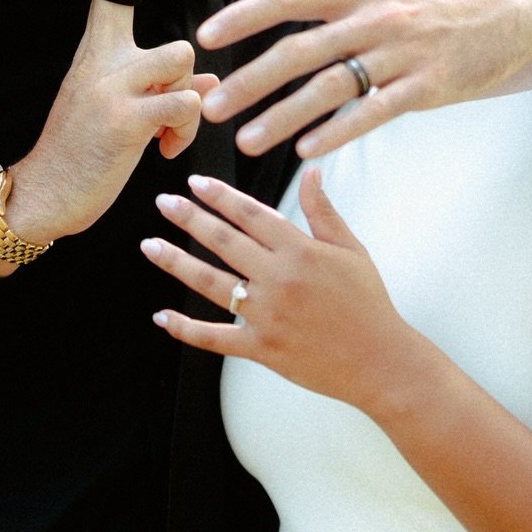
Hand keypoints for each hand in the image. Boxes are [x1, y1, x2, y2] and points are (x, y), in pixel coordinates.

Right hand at [0, 0, 215, 270]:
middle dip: (186, 85)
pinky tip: (163, 150)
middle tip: (166, 112)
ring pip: (185, 64)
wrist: (43, 193)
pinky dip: (186, 132)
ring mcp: (113, 89)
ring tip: (166, 131)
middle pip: (179, 42)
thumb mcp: (115, 110)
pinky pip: (186, 105)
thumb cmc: (78, 154)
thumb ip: (160, 88)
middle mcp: (102, 61)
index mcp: (95, 53)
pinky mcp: (126, 120)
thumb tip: (211, 82)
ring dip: (188, 103)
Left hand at [141, 169, 415, 411]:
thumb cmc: (368, 303)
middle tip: (163, 202)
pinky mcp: (261, 349)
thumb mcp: (351, 251)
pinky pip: (215, 338)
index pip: (251, 214)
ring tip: (150, 245)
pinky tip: (161, 316)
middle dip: (189, 219)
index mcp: (301, 251)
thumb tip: (311, 170)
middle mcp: (279, 279)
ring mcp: (267, 316)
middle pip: (224, 242)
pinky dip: (186, 329)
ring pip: (211, 284)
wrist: (380, 361)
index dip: (220, 196)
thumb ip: (323, 211)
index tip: (195, 182)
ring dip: (176, 263)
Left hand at [196, 0, 531, 157]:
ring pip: (330, 89)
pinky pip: (375, 113)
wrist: (522, 1)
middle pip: (299, 51)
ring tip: (247, 142)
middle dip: (249, 82)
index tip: (206, 38)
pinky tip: (307, 152)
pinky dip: (340, 132)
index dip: (243, 17)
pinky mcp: (428, 86)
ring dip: (283, 118)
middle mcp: (376, 15)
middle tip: (209, 106)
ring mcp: (403, 53)